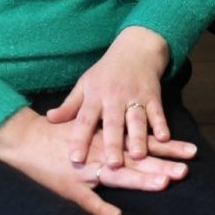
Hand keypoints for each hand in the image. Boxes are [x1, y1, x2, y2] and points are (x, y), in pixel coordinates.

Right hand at [0, 107, 194, 214]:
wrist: (26, 139)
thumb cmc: (58, 135)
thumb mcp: (88, 131)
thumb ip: (112, 138)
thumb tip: (137, 142)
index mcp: (108, 138)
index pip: (143, 143)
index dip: (167, 147)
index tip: (191, 150)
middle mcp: (103, 151)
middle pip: (138, 159)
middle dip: (163, 165)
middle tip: (187, 169)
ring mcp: (88, 168)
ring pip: (119, 175)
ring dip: (142, 180)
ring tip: (164, 183)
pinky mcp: (71, 184)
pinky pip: (87, 199)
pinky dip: (100, 207)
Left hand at [46, 26, 187, 168]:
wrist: (135, 49)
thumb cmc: (106, 72)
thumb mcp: (85, 84)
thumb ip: (70, 105)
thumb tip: (49, 118)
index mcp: (95, 95)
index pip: (84, 119)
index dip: (79, 139)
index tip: (75, 159)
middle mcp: (114, 97)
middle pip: (113, 123)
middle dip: (112, 143)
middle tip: (112, 165)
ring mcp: (135, 96)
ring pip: (136, 119)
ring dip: (138, 138)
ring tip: (137, 156)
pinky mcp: (153, 96)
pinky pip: (157, 112)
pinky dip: (161, 124)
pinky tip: (164, 138)